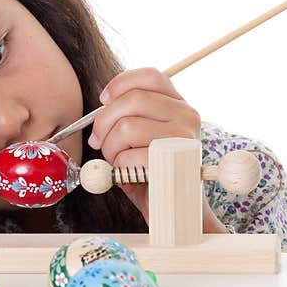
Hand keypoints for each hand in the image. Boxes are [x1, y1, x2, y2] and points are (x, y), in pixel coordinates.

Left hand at [89, 68, 201, 223]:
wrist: (175, 210)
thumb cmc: (152, 172)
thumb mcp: (141, 137)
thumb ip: (128, 115)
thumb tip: (102, 105)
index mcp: (179, 105)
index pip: (151, 76)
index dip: (121, 83)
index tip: (102, 100)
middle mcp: (187, 115)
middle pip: (132, 99)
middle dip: (104, 122)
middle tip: (98, 142)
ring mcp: (184, 138)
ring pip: (127, 126)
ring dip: (111, 148)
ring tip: (116, 161)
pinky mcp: (175, 162)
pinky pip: (130, 156)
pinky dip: (119, 167)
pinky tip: (127, 174)